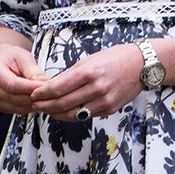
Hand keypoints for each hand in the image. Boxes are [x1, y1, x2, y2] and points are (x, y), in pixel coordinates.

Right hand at [0, 44, 48, 113]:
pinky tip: (33, 99)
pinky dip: (28, 107)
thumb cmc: (11, 58)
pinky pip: (17, 111)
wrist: (4, 62)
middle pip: (15, 98)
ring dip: (32, 103)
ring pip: (17, 107)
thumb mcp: (23, 57)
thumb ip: (33, 70)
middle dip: (34, 96)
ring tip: (41, 94)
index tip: (44, 86)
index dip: (30, 87)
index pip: (13, 84)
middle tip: (47, 91)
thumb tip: (43, 82)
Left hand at [29, 42, 143, 120]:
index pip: (58, 88)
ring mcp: (104, 101)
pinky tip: (64, 112)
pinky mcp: (110, 109)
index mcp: (88, 72)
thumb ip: (71, 74)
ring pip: (74, 114)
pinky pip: (87, 115)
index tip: (32, 94)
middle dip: (45, 106)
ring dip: (56, 114)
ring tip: (46, 110)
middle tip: (35, 105)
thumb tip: (51, 86)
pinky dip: (73, 114)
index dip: (42, 93)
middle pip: (63, 103)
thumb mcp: (89, 60)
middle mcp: (96, 88)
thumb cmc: (114, 58)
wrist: (142, 65)